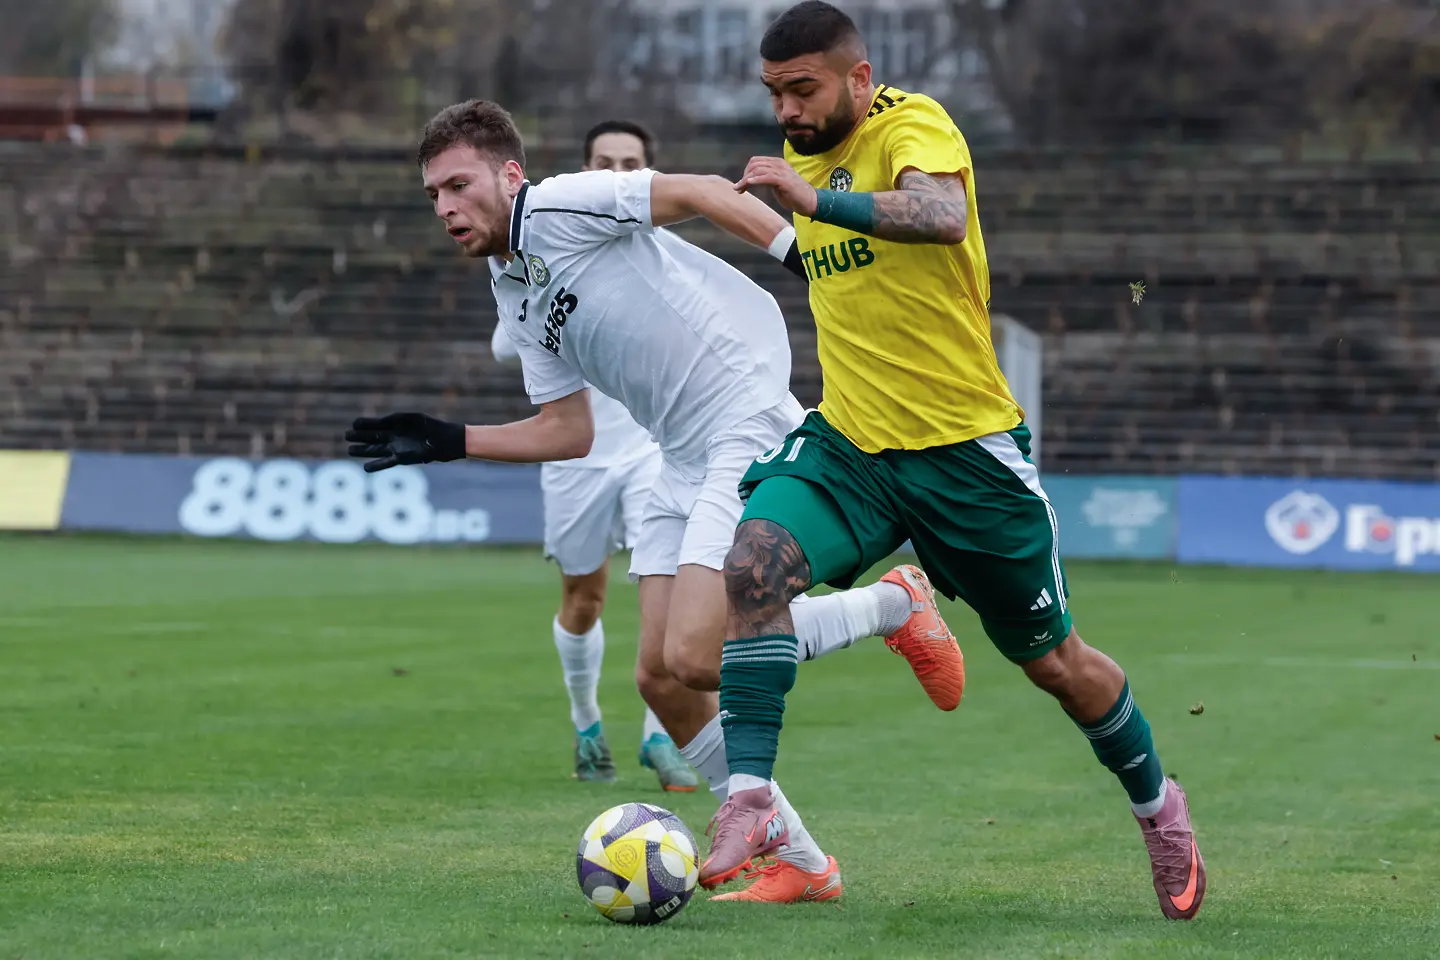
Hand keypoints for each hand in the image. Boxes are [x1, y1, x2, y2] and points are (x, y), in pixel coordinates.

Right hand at [345, 412, 465, 472]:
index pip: (375, 424)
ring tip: (349, 450)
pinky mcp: (402, 458)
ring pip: (376, 449)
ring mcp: (396, 448)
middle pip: (372, 437)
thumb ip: (395, 421)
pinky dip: (377, 465)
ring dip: (363, 450)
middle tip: (346, 436)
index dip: (364, 424)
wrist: (445, 440)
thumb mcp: (412, 419)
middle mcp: (393, 437)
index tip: (354, 423)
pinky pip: (386, 462)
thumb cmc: (430, 426)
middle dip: (359, 437)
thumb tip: (381, 422)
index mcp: (394, 424)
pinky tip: (366, 468)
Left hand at [736, 156, 818, 217]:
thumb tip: (753, 180)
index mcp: (777, 163)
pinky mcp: (784, 180)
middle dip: (744, 176)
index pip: (756, 161)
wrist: (810, 202)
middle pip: (754, 164)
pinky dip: (755, 180)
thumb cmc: (794, 196)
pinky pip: (766, 177)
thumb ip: (767, 179)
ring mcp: (782, 171)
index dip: (746, 172)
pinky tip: (747, 184)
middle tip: (738, 188)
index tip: (740, 185)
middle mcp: (779, 164)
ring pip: (758, 170)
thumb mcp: (777, 185)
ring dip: (746, 180)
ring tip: (739, 189)